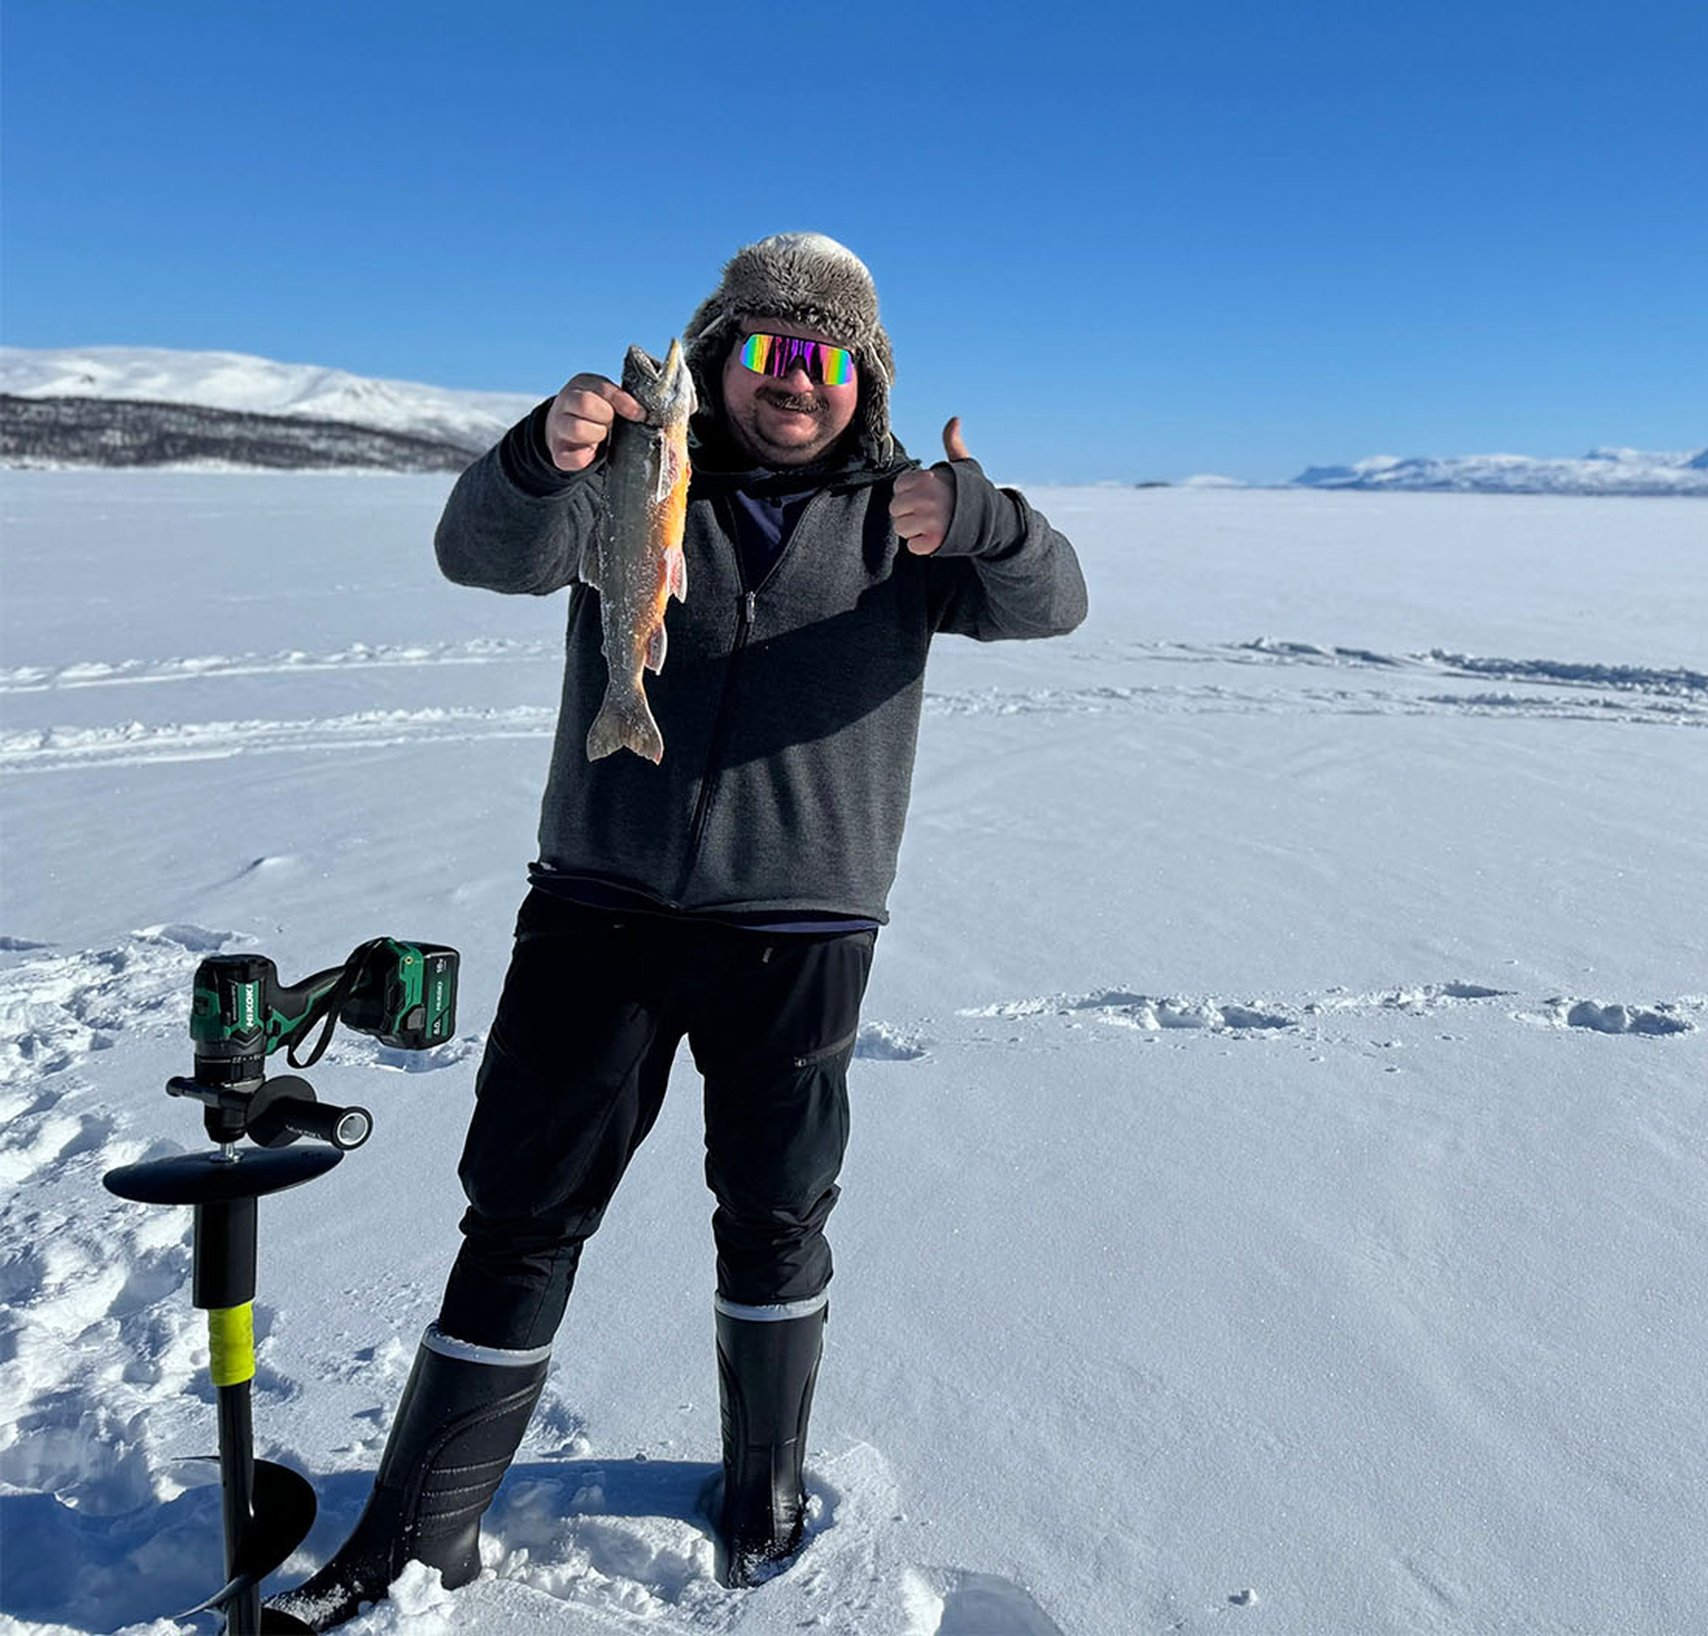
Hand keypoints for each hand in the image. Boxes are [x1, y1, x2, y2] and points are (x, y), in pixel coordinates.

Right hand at [544, 373, 647, 471]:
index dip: (623, 402)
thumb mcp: (606, 398)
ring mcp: (558, 426)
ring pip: (577, 428)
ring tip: (601, 435)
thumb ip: (623, 401)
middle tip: (611, 423)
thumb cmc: (595, 412)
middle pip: (585, 403)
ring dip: (596, 435)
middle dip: (606, 417)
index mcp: (582, 385)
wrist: (565, 427)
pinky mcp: (558, 451)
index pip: (602, 388)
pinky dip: (584, 458)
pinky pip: (571, 457)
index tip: (640, 415)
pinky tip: (592, 452)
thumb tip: (650, 418)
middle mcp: (566, 402)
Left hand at [890, 417, 970, 554]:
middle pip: (895, 509)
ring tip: (932, 524)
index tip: (926, 494)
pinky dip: (923, 545)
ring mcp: (929, 521)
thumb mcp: (964, 465)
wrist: (993, 520)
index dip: (910, 492)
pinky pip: (912, 546)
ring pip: (901, 528)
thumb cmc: (972, 492)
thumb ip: (953, 443)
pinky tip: (937, 537)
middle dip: (908, 512)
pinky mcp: (934, 542)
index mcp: (928, 479)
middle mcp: (926, 499)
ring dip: (914, 530)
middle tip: (928, 512)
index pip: (898, 487)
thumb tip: (955, 419)